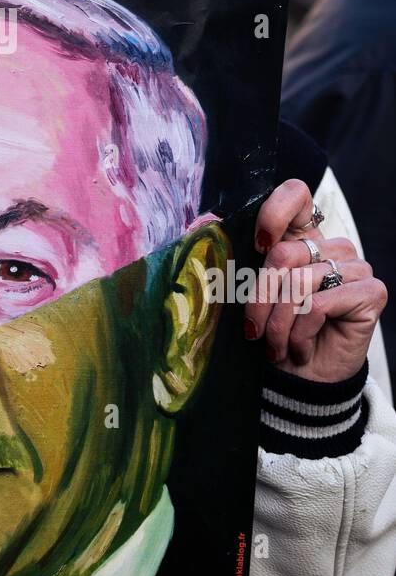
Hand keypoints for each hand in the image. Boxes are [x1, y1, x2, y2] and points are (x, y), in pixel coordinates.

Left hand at [249, 179, 386, 382]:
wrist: (299, 381)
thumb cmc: (274, 334)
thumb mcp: (253, 293)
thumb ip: (242, 259)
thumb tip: (205, 225)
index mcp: (303, 236)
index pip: (295, 194)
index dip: (273, 213)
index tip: (257, 246)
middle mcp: (332, 246)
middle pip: (284, 254)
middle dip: (260, 299)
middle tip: (254, 330)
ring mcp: (355, 267)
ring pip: (299, 284)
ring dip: (278, 325)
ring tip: (274, 345)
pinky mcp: (371, 292)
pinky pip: (320, 305)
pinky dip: (300, 333)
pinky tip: (299, 348)